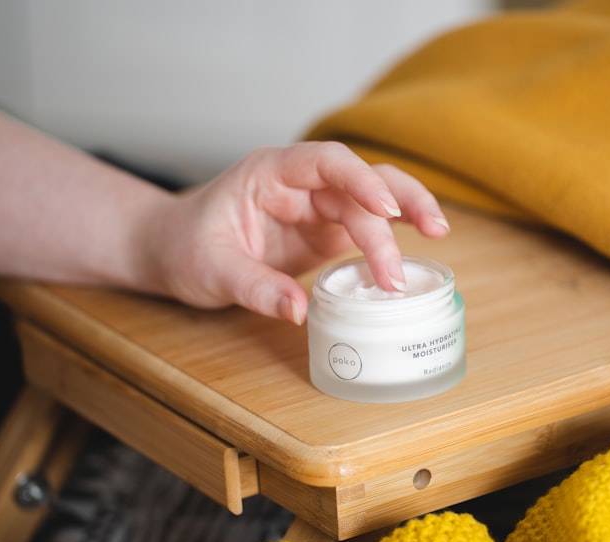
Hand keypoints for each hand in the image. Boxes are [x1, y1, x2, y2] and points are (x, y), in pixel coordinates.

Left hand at [144, 141, 449, 323]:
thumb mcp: (211, 270)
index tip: (386, 208)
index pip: (326, 162)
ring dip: (407, 213)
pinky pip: (368, 228)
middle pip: (361, 180)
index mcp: (271, 173)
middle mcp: (301, 184)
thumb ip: (255, 288)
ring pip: (374, 199)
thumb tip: (300, 312)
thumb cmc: (184, 248)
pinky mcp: (325, 233)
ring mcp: (316, 208)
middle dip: (396, 208)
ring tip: (438, 235)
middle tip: (423, 242)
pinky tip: (418, 252)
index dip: (360, 179)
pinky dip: (394, 238)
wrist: (172, 251)